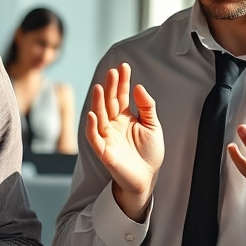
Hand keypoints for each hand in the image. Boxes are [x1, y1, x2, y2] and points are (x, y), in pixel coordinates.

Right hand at [84, 63, 163, 221]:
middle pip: (110, 102)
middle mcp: (114, 124)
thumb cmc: (149, 154)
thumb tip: (139, 87)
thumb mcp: (153, 127)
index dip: (122, 82)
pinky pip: (94, 137)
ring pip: (100, 116)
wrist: (147, 178)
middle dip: (110, 87)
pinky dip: (92, 126)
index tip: (124, 66)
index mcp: (125, 117)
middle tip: (112, 72)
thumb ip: (147, 107)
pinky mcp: (104, 151)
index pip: (122, 95)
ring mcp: (107, 136)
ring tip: (99, 87)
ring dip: (98, 102)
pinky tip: (93, 114)